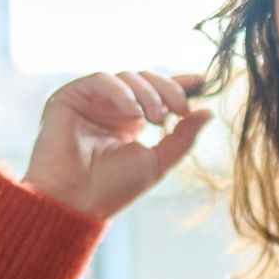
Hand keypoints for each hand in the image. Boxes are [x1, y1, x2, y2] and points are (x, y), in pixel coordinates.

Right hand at [22, 70, 212, 218]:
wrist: (75, 201)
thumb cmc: (112, 189)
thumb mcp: (158, 162)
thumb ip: (183, 138)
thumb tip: (208, 112)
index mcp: (130, 121)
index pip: (157, 92)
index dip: (180, 84)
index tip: (203, 82)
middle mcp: (111, 108)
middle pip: (146, 80)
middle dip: (168, 90)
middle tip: (179, 110)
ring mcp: (91, 101)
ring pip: (127, 77)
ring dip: (148, 94)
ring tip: (155, 119)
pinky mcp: (70, 97)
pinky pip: (101, 80)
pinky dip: (121, 92)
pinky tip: (133, 113)